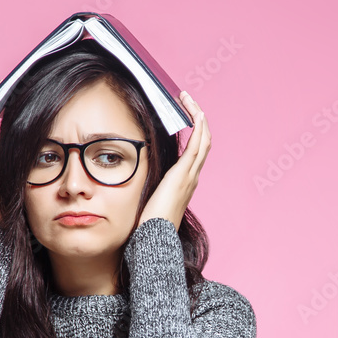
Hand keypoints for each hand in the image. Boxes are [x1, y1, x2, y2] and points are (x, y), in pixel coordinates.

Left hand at [138, 90, 210, 232]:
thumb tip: (132, 174)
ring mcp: (190, 175)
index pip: (196, 150)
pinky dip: (198, 126)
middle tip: (187, 100)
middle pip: (205, 141)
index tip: (184, 115)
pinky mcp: (183, 174)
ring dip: (198, 116)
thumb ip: (147, 184)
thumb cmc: (149, 224)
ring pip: (204, 139)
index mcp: (185, 182)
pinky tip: (194, 112)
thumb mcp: (149, 198)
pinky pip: (197, 144)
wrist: (154, 238)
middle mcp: (192, 176)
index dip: (195, 131)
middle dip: (199, 118)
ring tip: (189, 100)